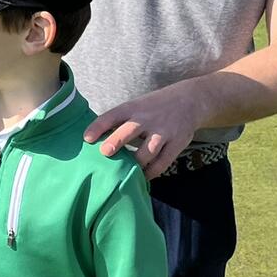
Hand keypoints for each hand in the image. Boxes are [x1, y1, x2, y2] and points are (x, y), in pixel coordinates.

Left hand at [83, 81, 204, 178]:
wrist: (190, 100)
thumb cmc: (152, 107)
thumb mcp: (135, 107)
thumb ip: (117, 122)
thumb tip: (91, 140)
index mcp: (132, 108)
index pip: (112, 115)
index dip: (99, 126)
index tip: (87, 138)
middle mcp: (147, 119)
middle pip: (130, 130)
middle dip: (117, 140)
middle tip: (105, 152)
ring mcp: (163, 131)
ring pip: (148, 151)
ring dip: (136, 163)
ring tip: (124, 173)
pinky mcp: (177, 143)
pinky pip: (163, 162)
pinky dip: (151, 172)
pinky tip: (142, 177)